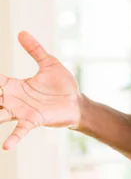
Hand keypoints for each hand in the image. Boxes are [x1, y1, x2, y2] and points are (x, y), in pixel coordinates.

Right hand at [0, 31, 81, 149]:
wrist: (76, 102)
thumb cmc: (62, 85)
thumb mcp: (49, 63)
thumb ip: (35, 49)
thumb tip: (21, 32)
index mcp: (14, 86)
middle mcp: (12, 100)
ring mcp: (21, 112)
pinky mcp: (33, 121)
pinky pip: (20, 131)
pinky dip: (12, 138)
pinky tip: (5, 146)